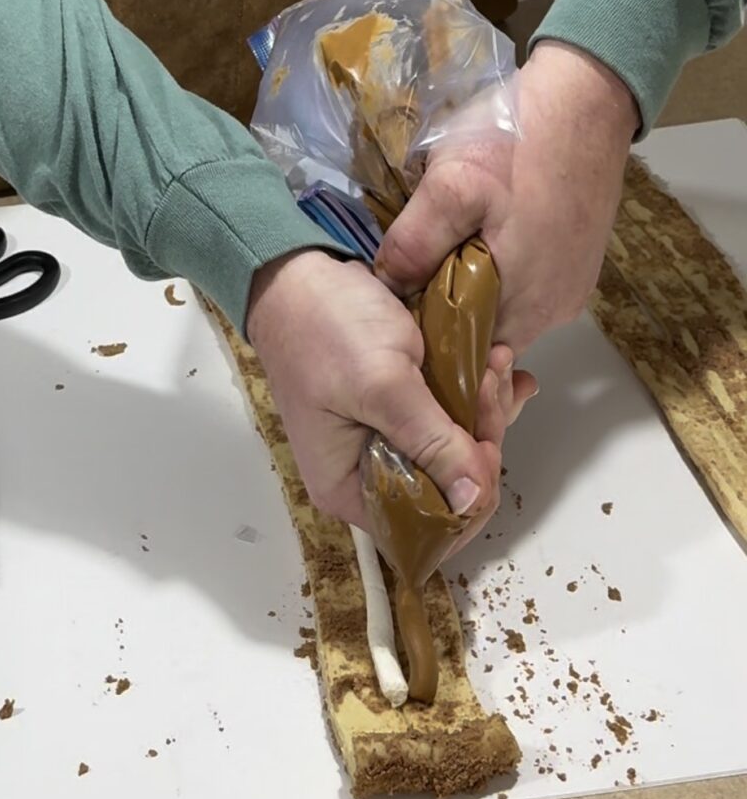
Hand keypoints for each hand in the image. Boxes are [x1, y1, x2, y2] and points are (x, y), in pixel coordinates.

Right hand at [246, 249, 526, 542]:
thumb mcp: (382, 385)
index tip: (483, 443)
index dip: (467, 496)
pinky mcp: (404, 407)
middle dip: (484, 440)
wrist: (300, 271)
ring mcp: (388, 439)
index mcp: (351, 487)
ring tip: (497, 362)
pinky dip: (481, 393)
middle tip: (492, 383)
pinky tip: (499, 366)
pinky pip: (453, 418)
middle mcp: (370, 474)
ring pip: (460, 451)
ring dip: (488, 410)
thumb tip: (471, 500)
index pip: (425, 527)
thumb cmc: (323, 327)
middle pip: (451, 489)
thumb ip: (431, 442)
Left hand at [375, 42, 638, 352]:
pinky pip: (529, 288)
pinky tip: (481, 236)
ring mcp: (570, 290)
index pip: (459, 351)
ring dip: (472, 287)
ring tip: (443, 247)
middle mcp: (551, 313)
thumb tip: (386, 287)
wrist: (588, 97)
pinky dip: (501, 272)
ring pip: (505, 310)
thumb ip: (415, 244)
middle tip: (413, 267)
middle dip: (446, 308)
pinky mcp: (579, 265)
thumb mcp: (451, 185)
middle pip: (483, 334)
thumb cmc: (519, 140)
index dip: (422, 331)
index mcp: (519, 307)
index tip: (394, 301)